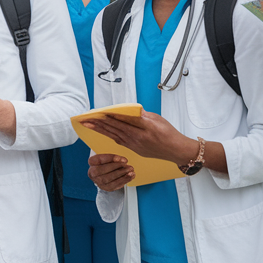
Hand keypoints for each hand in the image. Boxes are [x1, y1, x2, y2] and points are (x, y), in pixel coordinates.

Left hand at [81, 111, 196, 164]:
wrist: (175, 151)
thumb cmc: (169, 133)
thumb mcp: (157, 119)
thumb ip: (141, 115)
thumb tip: (128, 111)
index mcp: (146, 127)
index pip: (125, 119)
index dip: (111, 115)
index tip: (100, 111)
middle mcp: (139, 137)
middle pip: (116, 128)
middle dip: (100, 122)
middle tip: (86, 118)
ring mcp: (135, 145)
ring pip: (114, 135)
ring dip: (101, 129)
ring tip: (89, 124)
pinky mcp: (134, 149)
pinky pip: (119, 141)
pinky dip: (110, 135)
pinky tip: (102, 131)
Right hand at [89, 153, 133, 190]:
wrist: (106, 173)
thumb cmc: (108, 163)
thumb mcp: (110, 157)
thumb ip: (115, 157)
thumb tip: (124, 160)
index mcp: (92, 162)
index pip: (100, 159)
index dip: (112, 158)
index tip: (123, 159)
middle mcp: (92, 172)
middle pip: (103, 169)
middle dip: (117, 167)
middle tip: (127, 165)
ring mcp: (98, 181)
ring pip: (108, 179)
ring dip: (121, 175)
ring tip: (130, 171)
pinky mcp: (106, 187)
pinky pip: (114, 185)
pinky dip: (124, 180)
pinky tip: (130, 176)